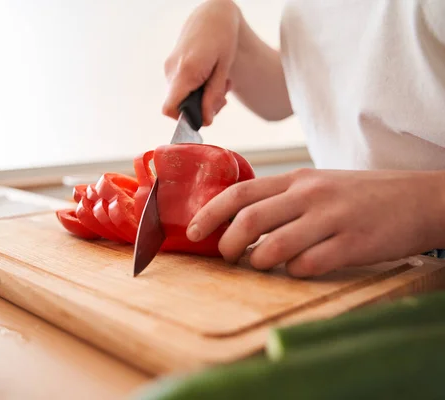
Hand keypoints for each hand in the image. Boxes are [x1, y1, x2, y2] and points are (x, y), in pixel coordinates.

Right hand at [162, 0, 241, 125]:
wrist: (212, 13)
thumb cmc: (222, 37)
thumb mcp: (223, 69)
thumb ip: (213, 96)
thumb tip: (206, 121)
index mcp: (186, 72)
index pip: (170, 109)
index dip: (183, 119)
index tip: (203, 115)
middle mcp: (172, 71)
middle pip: (179, 106)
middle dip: (201, 108)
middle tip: (222, 97)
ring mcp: (169, 68)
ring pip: (181, 97)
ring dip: (201, 97)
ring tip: (219, 82)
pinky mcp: (171, 66)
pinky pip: (181, 87)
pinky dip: (196, 88)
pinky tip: (210, 77)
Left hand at [186, 168, 444, 276]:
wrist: (420, 198)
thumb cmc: (362, 195)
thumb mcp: (318, 184)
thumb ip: (282, 198)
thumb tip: (240, 220)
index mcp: (297, 179)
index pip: (239, 193)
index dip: (209, 213)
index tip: (193, 231)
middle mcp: (310, 195)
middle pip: (249, 220)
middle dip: (227, 243)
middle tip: (226, 256)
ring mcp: (331, 219)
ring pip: (274, 247)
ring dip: (258, 262)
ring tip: (260, 265)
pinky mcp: (352, 244)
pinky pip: (308, 265)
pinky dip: (293, 272)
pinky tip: (298, 269)